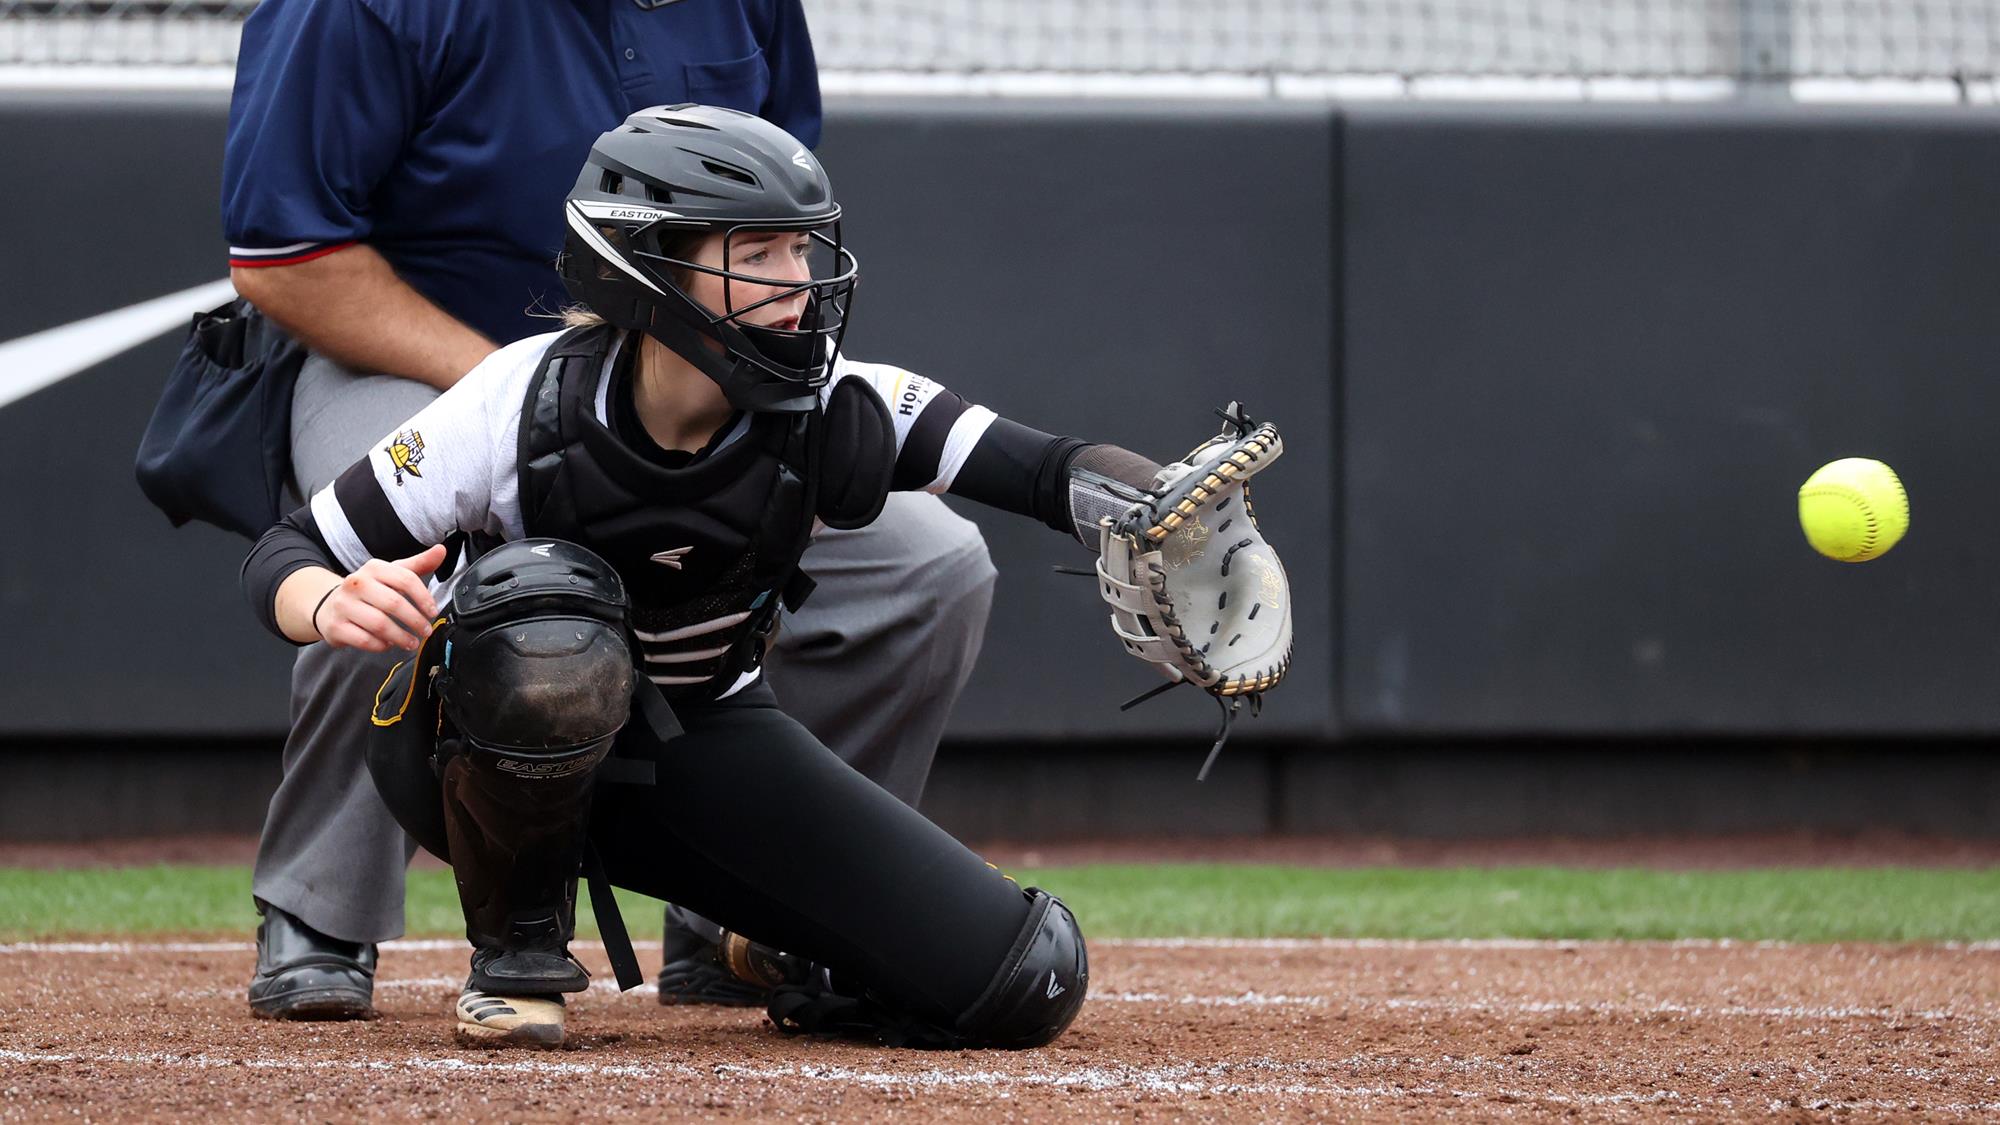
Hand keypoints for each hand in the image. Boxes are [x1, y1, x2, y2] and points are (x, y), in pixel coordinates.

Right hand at [313, 544, 447, 651]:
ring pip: (379, 624)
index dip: (424, 598)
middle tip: (426, 631)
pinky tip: (388, 644)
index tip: (432, 612)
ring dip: (401, 637)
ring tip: (412, 642)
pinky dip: (381, 645)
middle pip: (394, 603)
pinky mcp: (336, 626)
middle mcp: (356, 583)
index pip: (406, 579)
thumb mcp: (391, 574)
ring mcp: (343, 605)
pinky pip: (364, 639)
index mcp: (373, 568)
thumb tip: (441, 550)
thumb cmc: (368, 590)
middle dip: (415, 621)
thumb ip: (418, 564)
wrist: (329, 605)